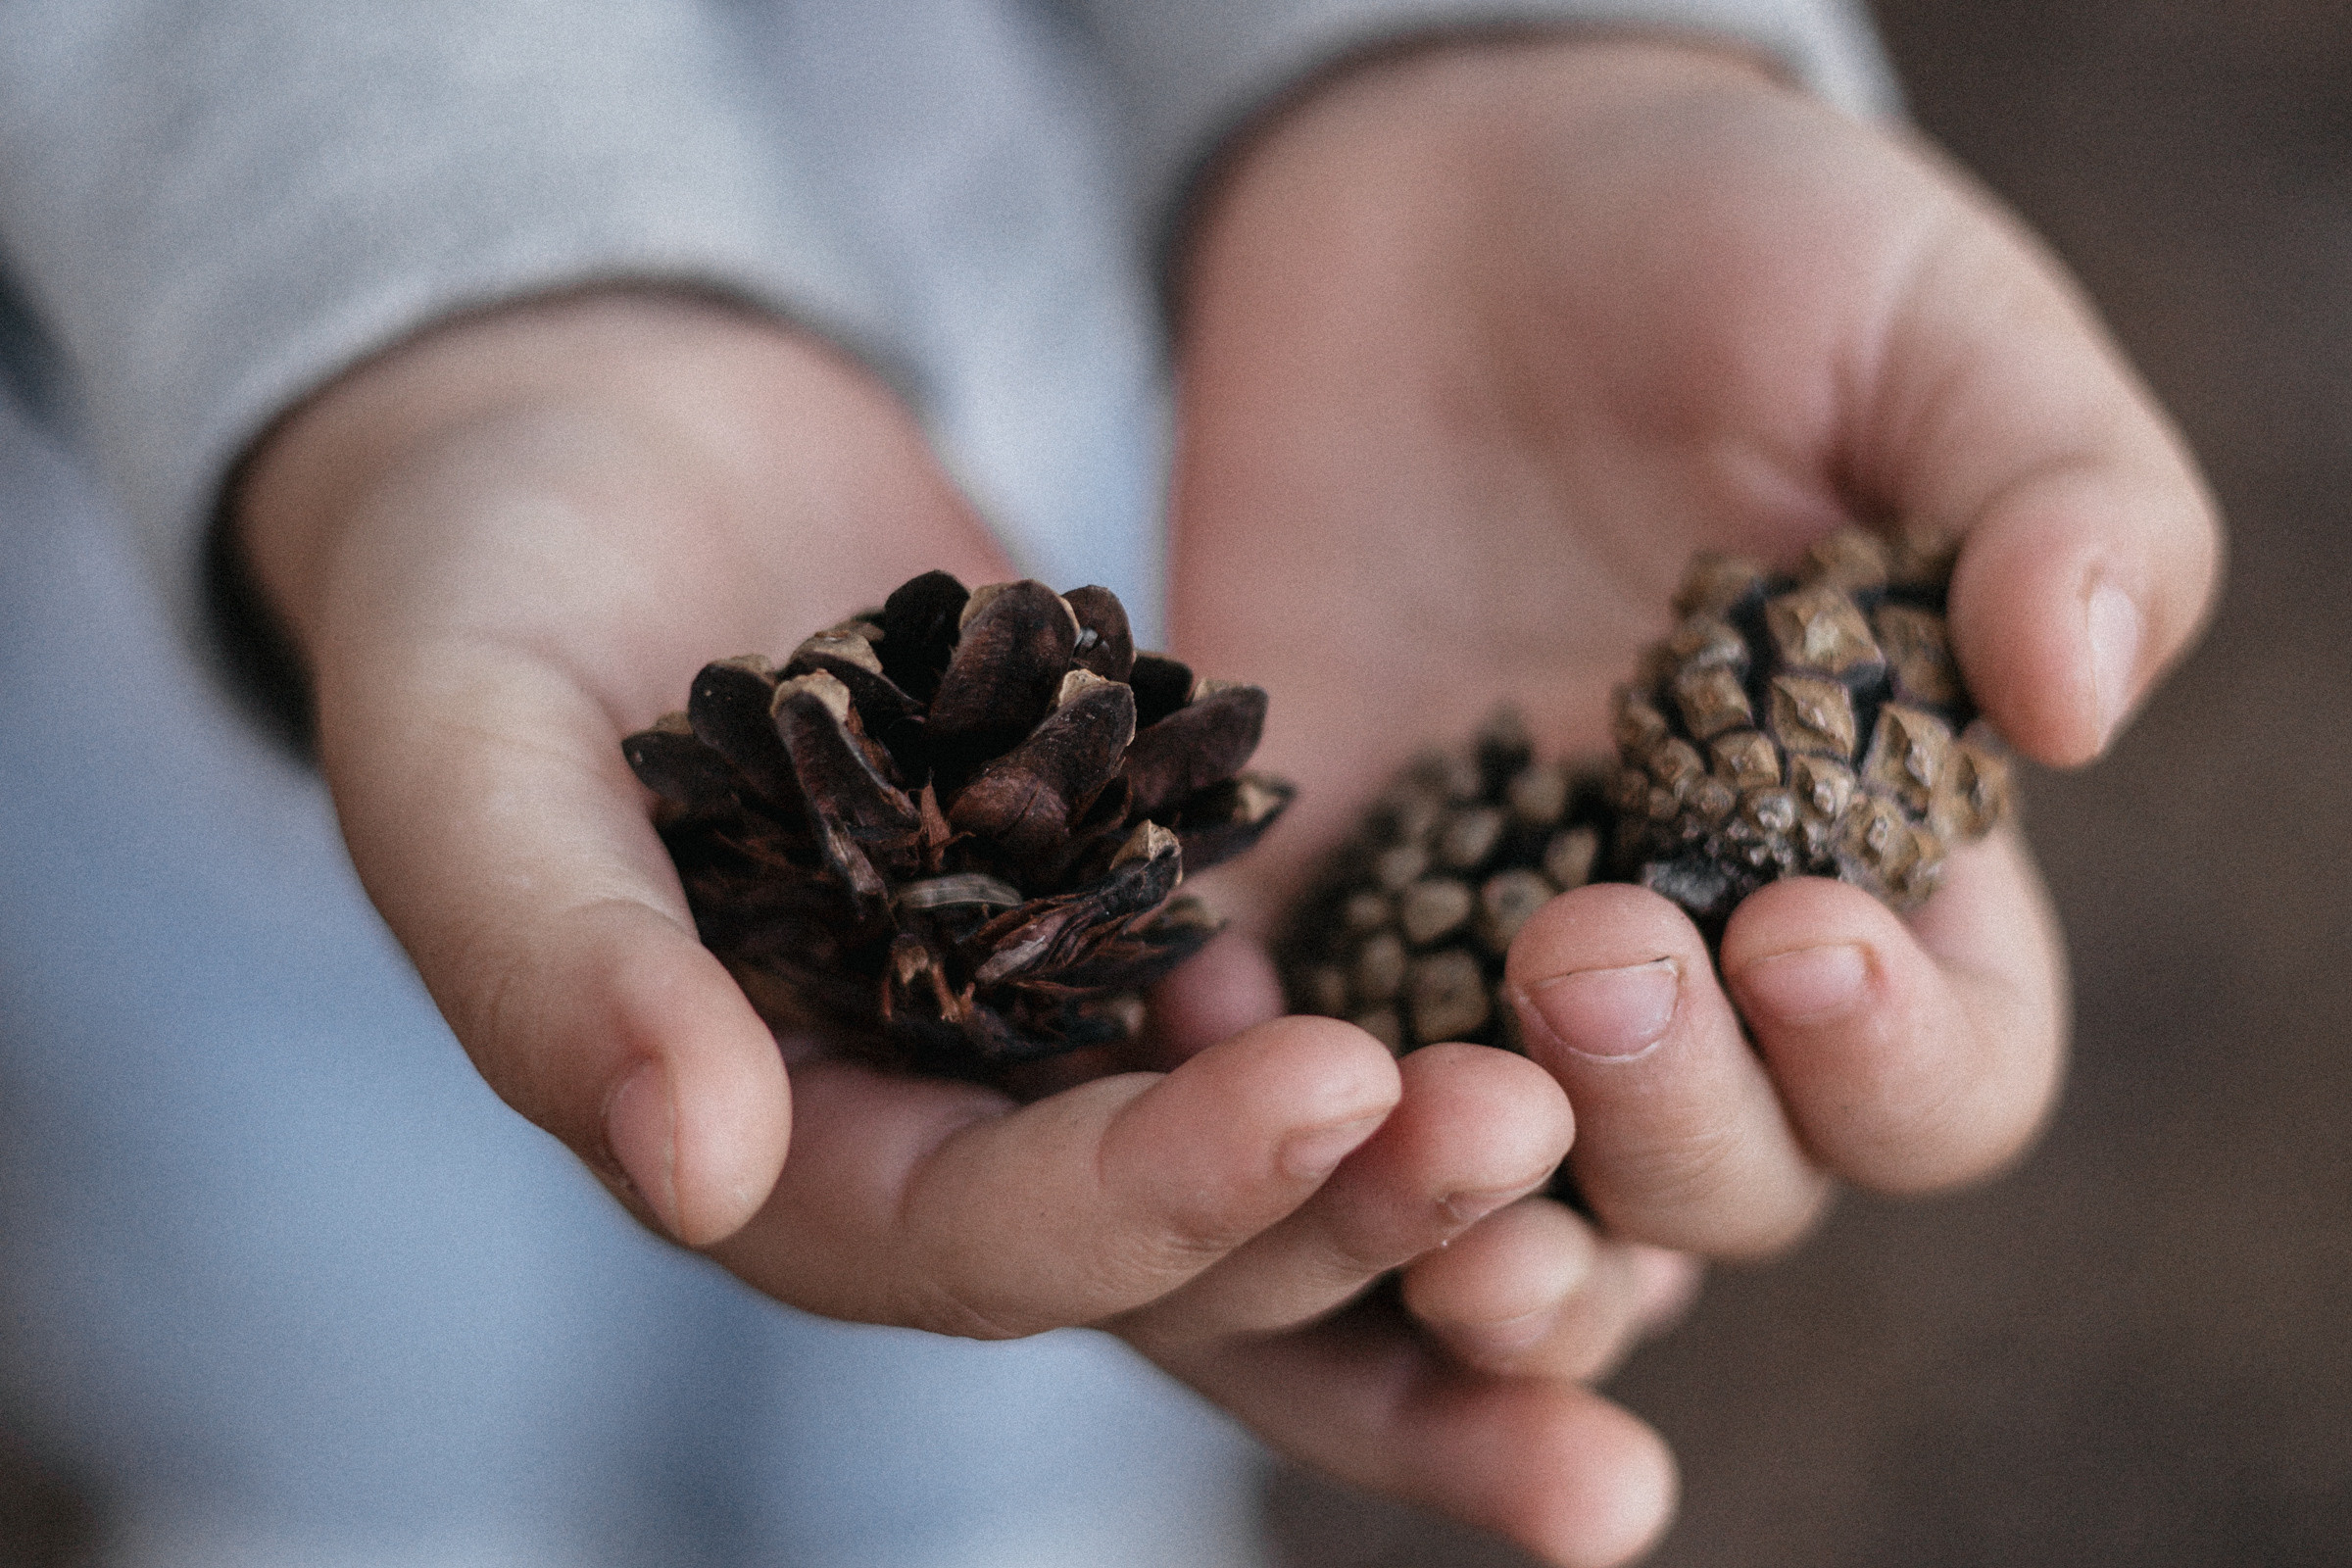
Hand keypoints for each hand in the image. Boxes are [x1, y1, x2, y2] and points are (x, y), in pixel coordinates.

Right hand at [234, 290, 1673, 1561]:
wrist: (597, 447)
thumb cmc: (477, 581)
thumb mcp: (465, 745)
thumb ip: (544, 953)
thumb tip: (691, 1164)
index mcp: (765, 1148)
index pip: (969, 1239)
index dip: (1143, 1201)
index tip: (1328, 1086)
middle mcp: (926, 1125)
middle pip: (1163, 1243)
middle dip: (1343, 1213)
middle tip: (1530, 1133)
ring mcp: (1046, 1020)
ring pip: (1260, 1151)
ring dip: (1423, 1163)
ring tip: (1598, 1113)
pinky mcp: (1138, 900)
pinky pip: (1298, 988)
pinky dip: (1422, 1015)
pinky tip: (1575, 997)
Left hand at [1159, 34, 2218, 1560]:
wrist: (1445, 204)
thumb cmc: (1727, 249)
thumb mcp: (1919, 324)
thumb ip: (2052, 494)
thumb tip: (2083, 696)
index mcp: (1883, 866)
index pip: (1933, 1080)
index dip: (1883, 1061)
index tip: (1790, 925)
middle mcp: (1682, 958)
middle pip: (1709, 1185)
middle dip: (1657, 1121)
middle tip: (1575, 951)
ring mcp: (1469, 949)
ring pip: (1489, 1197)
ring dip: (1451, 1219)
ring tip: (1407, 1133)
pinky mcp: (1292, 904)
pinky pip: (1261, 1075)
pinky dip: (1236, 1090)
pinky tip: (1207, 1011)